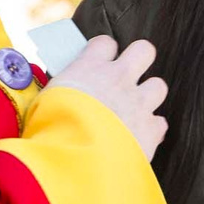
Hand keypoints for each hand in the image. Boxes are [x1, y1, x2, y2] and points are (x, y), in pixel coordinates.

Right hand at [50, 35, 167, 159]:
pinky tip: (138, 137)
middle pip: (144, 51)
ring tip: (133, 109)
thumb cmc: (51, 130)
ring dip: (148, 96)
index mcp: (89, 68)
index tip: (99, 61)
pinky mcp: (150, 130)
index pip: (105, 43)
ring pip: (158, 86)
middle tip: (128, 75)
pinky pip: (159, 123)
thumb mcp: (43, 102)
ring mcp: (138, 103)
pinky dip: (151, 130)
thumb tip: (59, 95)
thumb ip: (60, 93)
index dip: (104, 51)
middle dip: (139, 60)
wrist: (74, 159)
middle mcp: (118, 80)